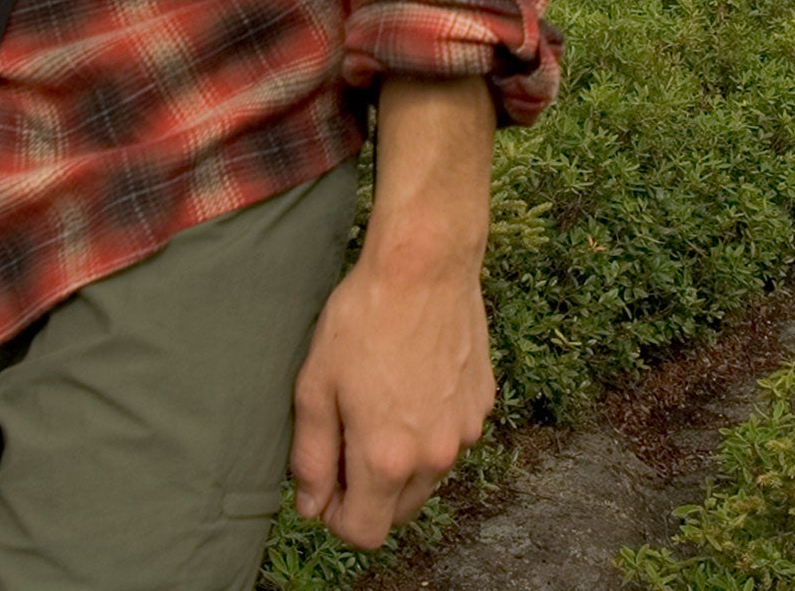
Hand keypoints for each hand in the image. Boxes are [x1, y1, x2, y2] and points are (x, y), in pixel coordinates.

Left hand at [291, 76, 495, 550]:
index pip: (364, 531)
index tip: (325, 479)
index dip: (335, 513)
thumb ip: (312, 456)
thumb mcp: (316, 385)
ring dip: (401, 459)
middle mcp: (436, 456)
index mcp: (388, 458)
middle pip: (397, 510)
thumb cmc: (364, 317)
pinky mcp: (482, 403)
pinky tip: (411, 379)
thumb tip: (311, 505)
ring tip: (381, 399)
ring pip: (427, 475)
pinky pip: (451, 437)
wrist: (425, 263)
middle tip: (347, 433)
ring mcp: (466, 430)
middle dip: (368, 490)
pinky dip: (430, 426)